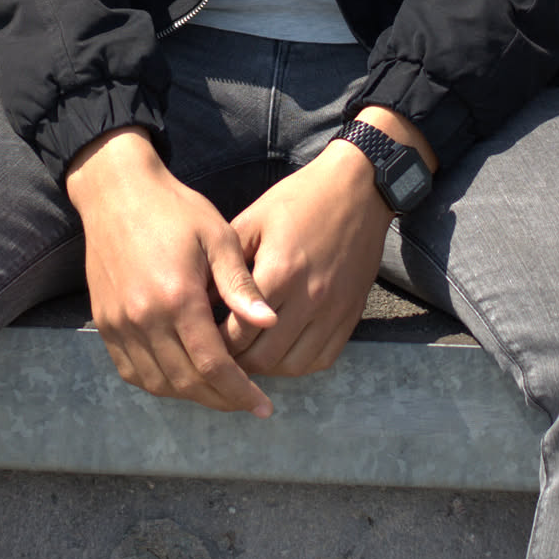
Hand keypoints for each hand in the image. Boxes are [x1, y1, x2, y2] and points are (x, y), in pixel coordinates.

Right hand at [68, 127, 276, 415]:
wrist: (116, 192)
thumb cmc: (175, 210)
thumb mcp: (217, 237)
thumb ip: (240, 285)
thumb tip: (269, 322)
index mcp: (177, 298)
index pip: (212, 365)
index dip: (240, 391)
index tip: (264, 406)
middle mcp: (143, 318)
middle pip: (186, 382)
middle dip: (221, 399)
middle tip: (248, 402)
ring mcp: (119, 324)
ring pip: (157, 383)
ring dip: (191, 396)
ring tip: (219, 392)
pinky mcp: (104, 322)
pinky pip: (131, 370)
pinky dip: (158, 383)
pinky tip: (182, 378)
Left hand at [221, 141, 393, 377]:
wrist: (358, 190)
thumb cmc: (299, 201)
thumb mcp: (255, 220)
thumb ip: (228, 264)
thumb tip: (200, 300)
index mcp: (280, 271)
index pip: (238, 331)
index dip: (215, 343)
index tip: (201, 339)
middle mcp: (309, 298)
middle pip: (263, 357)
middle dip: (236, 362)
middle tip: (219, 353)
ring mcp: (333, 310)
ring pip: (293, 365)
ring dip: (266, 368)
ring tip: (247, 354)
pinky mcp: (350, 315)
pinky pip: (322, 359)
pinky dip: (297, 364)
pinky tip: (280, 352)